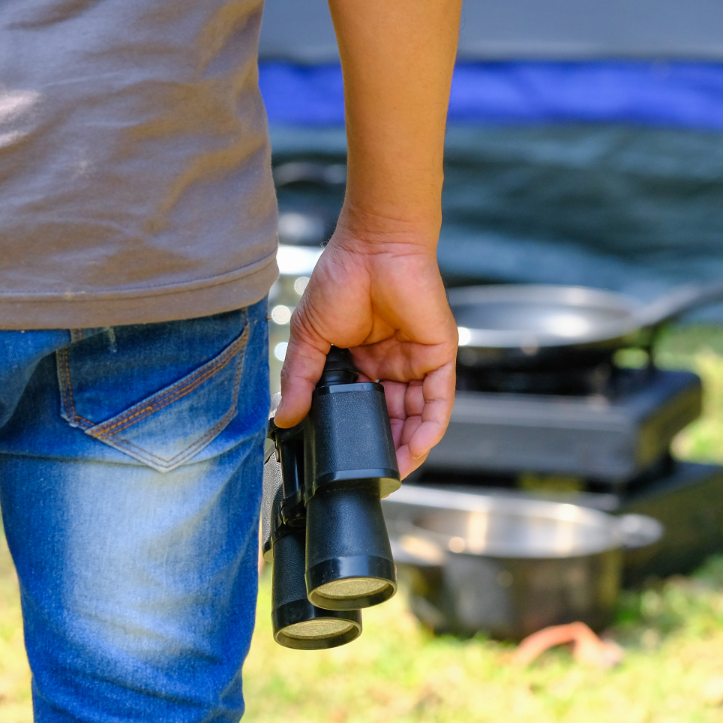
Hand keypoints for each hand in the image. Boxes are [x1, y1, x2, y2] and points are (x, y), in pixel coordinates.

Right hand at [274, 224, 456, 476]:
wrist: (375, 245)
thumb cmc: (342, 277)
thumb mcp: (310, 336)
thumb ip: (301, 378)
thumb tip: (284, 417)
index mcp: (362, 361)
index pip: (363, 408)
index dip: (358, 435)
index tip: (346, 462)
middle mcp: (392, 365)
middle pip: (393, 418)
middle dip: (386, 449)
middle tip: (374, 476)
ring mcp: (416, 362)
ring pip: (417, 416)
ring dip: (408, 447)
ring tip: (394, 471)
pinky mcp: (439, 356)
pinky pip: (438, 401)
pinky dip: (428, 428)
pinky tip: (415, 449)